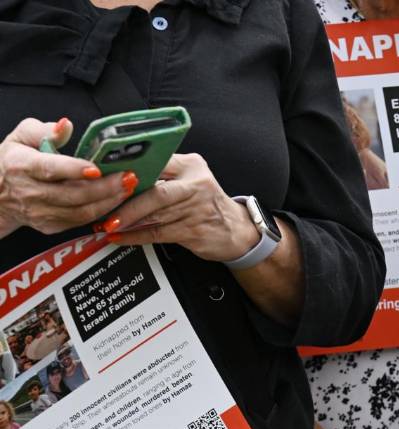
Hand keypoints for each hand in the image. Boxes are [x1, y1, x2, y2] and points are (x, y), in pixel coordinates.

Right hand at [0, 117, 131, 237]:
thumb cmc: (13, 161)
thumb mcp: (21, 137)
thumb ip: (44, 129)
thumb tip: (66, 125)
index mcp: (20, 166)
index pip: (49, 168)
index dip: (74, 169)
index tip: (96, 168)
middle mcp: (29, 192)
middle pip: (72, 194)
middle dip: (104, 188)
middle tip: (128, 178)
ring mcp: (40, 212)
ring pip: (80, 212)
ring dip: (108, 202)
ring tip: (127, 189)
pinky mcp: (50, 226)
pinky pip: (81, 222)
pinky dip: (101, 212)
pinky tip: (115, 201)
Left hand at [102, 153, 259, 262]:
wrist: (237, 231)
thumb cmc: (206, 203)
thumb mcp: (191, 178)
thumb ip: (163, 174)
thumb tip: (121, 178)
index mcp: (191, 165)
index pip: (156, 162)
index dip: (130, 171)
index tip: (106, 178)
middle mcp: (196, 184)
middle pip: (155, 192)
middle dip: (126, 203)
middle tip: (104, 209)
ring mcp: (197, 209)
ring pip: (155, 215)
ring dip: (127, 221)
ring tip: (106, 224)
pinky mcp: (194, 231)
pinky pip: (158, 233)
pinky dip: (136, 237)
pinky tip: (120, 238)